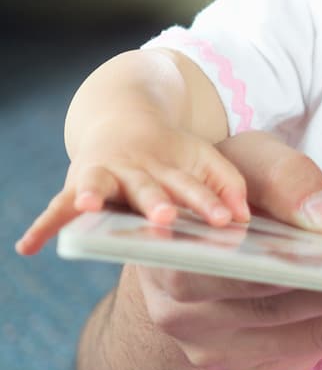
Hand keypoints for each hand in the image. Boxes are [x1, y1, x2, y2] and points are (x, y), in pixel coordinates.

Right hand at [16, 113, 249, 256]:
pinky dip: (42, 225)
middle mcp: (136, 172)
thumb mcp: (203, 161)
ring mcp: (104, 176)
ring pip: (98, 184)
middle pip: (147, 189)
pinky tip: (27, 247)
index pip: (192, 188)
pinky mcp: (77, 185)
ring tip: (89, 205)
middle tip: (166, 217)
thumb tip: (245, 218)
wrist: (126, 122)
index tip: (226, 221)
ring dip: (93, 195)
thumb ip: (227, 185)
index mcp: (171, 169)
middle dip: (155, 203)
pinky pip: (56, 206)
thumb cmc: (170, 155)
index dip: (208, 203)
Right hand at [134, 130, 321, 369]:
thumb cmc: (226, 184)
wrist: (200, 220)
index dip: (307, 272)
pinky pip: (308, 349)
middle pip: (281, 310)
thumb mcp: (248, 158)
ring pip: (301, 336)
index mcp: (174, 263)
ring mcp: (216, 350)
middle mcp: (185, 319)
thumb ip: (285, 181)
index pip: (246, 276)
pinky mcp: (250, 363)